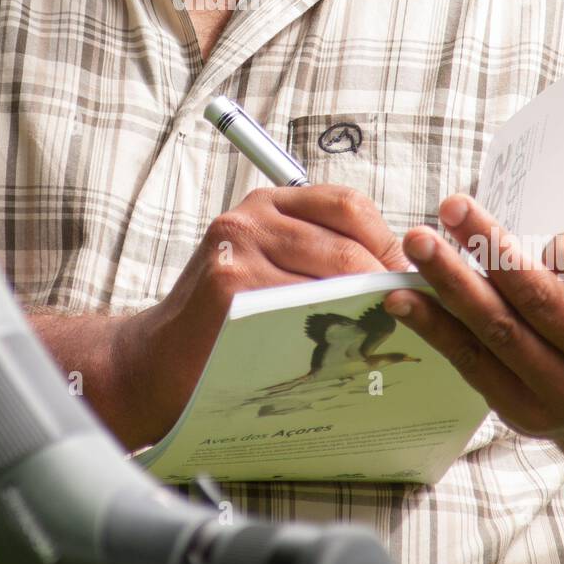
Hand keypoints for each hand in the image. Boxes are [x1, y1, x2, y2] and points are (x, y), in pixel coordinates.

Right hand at [113, 184, 411, 449]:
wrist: (155, 360)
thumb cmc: (223, 320)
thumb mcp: (268, 265)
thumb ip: (317, 254)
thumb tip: (401, 271)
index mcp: (268, 203)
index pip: (348, 205)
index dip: (387, 242)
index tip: (408, 280)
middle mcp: (250, 217)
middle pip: (346, 240)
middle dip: (385, 280)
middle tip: (407, 314)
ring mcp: (237, 249)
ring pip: (332, 272)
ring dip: (367, 307)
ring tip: (382, 333)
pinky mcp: (228, 288)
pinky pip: (302, 305)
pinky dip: (332, 330)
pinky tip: (342, 350)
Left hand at [384, 194, 563, 442]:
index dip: (553, 242)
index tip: (545, 237)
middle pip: (536, 295)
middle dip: (486, 245)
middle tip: (450, 205)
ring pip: (498, 329)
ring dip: (449, 282)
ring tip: (417, 243)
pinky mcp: (524, 413)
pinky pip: (471, 362)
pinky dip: (433, 328)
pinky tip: (401, 298)